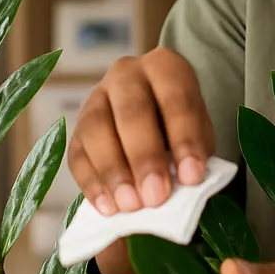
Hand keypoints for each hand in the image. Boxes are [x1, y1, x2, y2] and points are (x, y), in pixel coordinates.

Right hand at [69, 47, 215, 214]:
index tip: (192, 177)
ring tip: (131, 206)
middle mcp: (126, 74)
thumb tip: (183, 187)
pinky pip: (77, 155)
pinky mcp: (76, 128)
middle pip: (132, 112)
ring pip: (97, 130)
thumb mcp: (197, 135)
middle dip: (145, 157)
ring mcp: (96, 98)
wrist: (153, 121)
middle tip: (156, 196)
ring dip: (114, 172)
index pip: (176, 99)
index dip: (184, 139)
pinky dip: (92, 183)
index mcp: (165, 66)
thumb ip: (192, 155)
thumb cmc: (180, 129)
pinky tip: (108, 207)